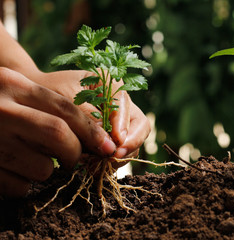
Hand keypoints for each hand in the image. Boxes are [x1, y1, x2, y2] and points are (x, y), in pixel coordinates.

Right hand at [0, 68, 115, 196]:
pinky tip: (15, 170)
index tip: (108, 146)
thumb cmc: (8, 104)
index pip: (65, 109)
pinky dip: (25, 184)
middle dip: (76, 151)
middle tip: (74, 158)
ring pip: (43, 168)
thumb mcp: (25, 89)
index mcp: (14, 85)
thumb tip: (103, 139)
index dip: (92, 131)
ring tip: (34, 159)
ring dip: (49, 170)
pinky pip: (19, 187)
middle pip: (58, 135)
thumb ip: (57, 107)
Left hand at [34, 70, 150, 160]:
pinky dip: (110, 160)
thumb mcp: (66, 102)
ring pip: (132, 142)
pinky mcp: (111, 136)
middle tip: (112, 159)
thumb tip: (111, 144)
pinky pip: (120, 151)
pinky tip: (93, 164)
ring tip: (97, 163)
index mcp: (112, 84)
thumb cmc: (46, 94)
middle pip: (139, 127)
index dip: (125, 131)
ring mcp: (118, 120)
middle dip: (128, 145)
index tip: (115, 148)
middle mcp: (120, 102)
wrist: (32, 100)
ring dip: (118, 156)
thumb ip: (89, 120)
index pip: (128, 110)